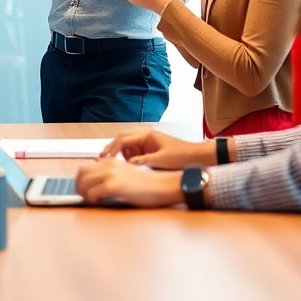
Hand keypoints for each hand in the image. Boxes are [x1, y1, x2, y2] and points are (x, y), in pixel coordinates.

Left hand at [75, 156, 183, 206]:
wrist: (163, 185)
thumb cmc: (149, 184)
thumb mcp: (126, 175)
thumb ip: (112, 176)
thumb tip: (98, 186)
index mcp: (111, 162)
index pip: (85, 168)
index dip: (81, 180)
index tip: (83, 189)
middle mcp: (108, 165)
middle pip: (81, 173)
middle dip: (78, 186)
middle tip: (83, 197)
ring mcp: (110, 174)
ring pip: (83, 182)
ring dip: (83, 193)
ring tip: (90, 201)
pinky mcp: (114, 185)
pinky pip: (93, 193)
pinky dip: (91, 199)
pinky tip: (98, 203)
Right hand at [100, 128, 217, 169]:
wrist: (197, 157)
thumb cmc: (182, 156)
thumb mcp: (161, 160)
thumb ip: (143, 161)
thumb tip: (128, 164)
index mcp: (146, 135)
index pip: (123, 139)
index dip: (112, 149)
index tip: (105, 158)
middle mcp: (145, 135)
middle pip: (122, 139)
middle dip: (112, 148)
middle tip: (102, 158)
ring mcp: (147, 142)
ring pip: (127, 145)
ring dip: (120, 153)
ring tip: (113, 163)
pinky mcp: (150, 149)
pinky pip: (134, 151)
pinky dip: (128, 156)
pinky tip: (126, 165)